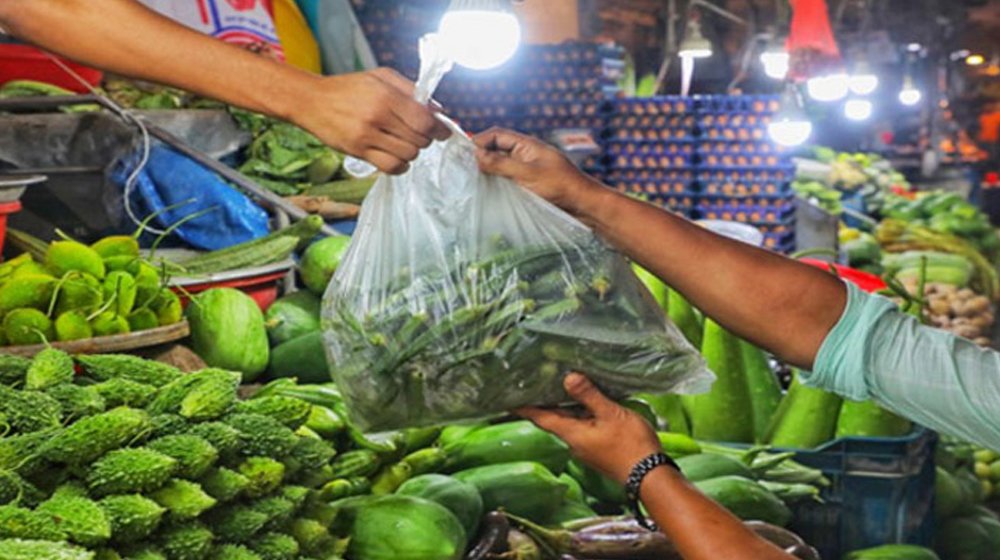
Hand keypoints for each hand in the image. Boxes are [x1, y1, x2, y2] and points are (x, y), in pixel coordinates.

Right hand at [292, 68, 450, 173]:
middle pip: (419, 140)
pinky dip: (400, 166)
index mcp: (386, 96)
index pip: (424, 120)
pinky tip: (397, 157)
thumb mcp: (381, 76)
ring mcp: (367, 137)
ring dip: (412, 151)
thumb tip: (437, 109)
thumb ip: (411, 90)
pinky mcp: (358, 152)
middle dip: (424, 139)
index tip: (443, 132)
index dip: (439, 129)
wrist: (311, 101)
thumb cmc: (348, 87)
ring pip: (408, 155)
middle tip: (417, 134)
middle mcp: (377, 117)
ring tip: (404, 143)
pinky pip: (390, 167)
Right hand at [472, 128, 601, 214]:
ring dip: (489, 171)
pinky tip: (490, 192)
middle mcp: (526, 155)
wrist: (584, 205)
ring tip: (473, 181)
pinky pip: (509, 179)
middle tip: (464, 169)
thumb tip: (476, 154)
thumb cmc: (560, 186)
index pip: (498, 134)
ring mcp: (528, 170)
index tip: (464, 154)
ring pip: (502, 166)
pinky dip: (498, 182)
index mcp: (527, 145)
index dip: (480, 140)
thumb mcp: (528, 174)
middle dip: (482, 156)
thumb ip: (502, 164)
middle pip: (498, 149)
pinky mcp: (530, 185)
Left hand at [517, 373, 662, 483]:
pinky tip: (586, 401)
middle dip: (543, 402)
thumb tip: (568, 377)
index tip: (507, 398)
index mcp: (572, 434)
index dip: (524, 407)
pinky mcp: (597, 447)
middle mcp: (574, 442)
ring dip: (562, 406)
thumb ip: (589, 396)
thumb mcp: (610, 414)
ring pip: (568, 422)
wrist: (650, 476)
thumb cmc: (631, 446)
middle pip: (552, 418)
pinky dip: (579, 412)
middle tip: (533, 382)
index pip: (540, 418)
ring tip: (557, 384)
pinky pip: (582, 426)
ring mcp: (586, 446)